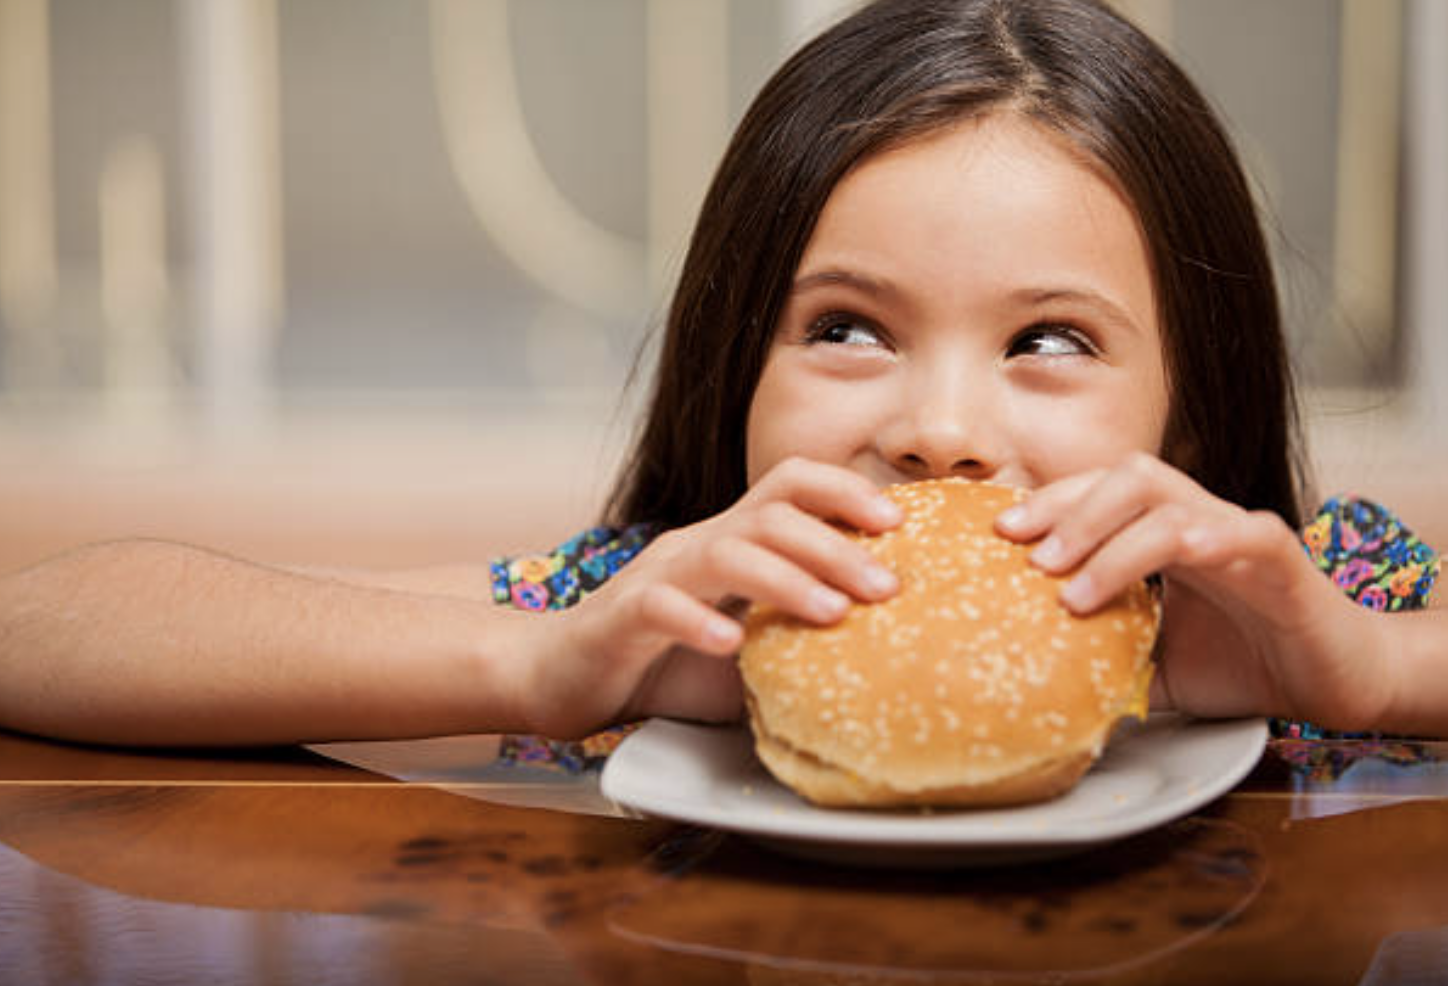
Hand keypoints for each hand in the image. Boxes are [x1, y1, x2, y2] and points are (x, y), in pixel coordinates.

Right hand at [518, 458, 902, 737]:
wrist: (562, 676)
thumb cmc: (665, 663)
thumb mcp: (748, 648)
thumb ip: (799, 641)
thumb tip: (886, 659)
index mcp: (732, 540)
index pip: (791, 486)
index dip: (846, 492)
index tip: (900, 523)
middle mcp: (699, 544)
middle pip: (772, 516)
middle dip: (837, 545)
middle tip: (889, 586)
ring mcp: (658, 574)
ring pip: (726, 552)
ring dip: (786, 579)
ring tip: (834, 612)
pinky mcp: (622, 616)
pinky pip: (661, 605)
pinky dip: (699, 622)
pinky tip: (731, 646)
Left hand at [994, 453, 1390, 730]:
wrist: (1334, 683)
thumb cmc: (1245, 665)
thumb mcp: (1156, 668)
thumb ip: (1107, 663)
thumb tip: (1041, 686)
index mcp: (1164, 534)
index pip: (1098, 493)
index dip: (1048, 504)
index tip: (998, 533)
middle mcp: (1198, 521)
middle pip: (1127, 478)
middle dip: (1068, 508)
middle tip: (1025, 554)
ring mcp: (1239, 535)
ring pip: (1169, 503)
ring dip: (1110, 541)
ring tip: (1069, 589)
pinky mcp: (1282, 560)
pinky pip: (1241, 533)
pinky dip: (1201, 541)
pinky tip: (1160, 569)